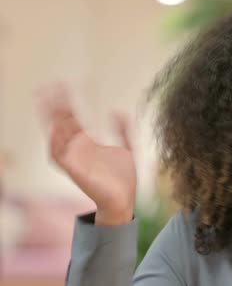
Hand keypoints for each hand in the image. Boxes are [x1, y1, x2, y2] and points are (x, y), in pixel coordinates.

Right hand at [39, 82, 136, 224]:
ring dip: (53, 121)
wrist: (125, 200)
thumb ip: (123, 130)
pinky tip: (57, 129)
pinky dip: (56, 143)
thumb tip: (118, 111)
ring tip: (52, 105)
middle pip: (60, 124)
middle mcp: (77, 150)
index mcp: (87, 143)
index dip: (66, 102)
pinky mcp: (75, 172)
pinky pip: (59, 157)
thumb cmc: (123, 178)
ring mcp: (75, 160)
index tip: (62, 85)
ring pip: (56, 138)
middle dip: (54, 107)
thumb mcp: (128, 148)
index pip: (72, 118)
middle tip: (49, 88)